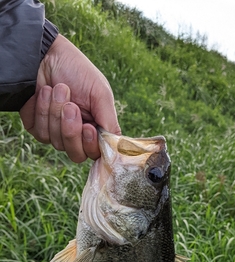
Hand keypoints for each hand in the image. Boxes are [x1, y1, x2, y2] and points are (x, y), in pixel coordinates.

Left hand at [20, 35, 120, 161]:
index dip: (91, 145)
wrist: (44, 55)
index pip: (96, 153)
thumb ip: (109, 122)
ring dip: (56, 113)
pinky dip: (42, 111)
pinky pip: (41, 133)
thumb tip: (117, 147)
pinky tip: (44, 93)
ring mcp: (57, 134)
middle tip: (70, 106)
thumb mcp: (100, 93)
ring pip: (57, 143)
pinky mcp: (38, 128)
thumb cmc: (76, 71)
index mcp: (96, 128)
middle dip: (71, 130)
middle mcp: (77, 135)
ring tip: (58, 89)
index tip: (88, 127)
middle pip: (77, 154)